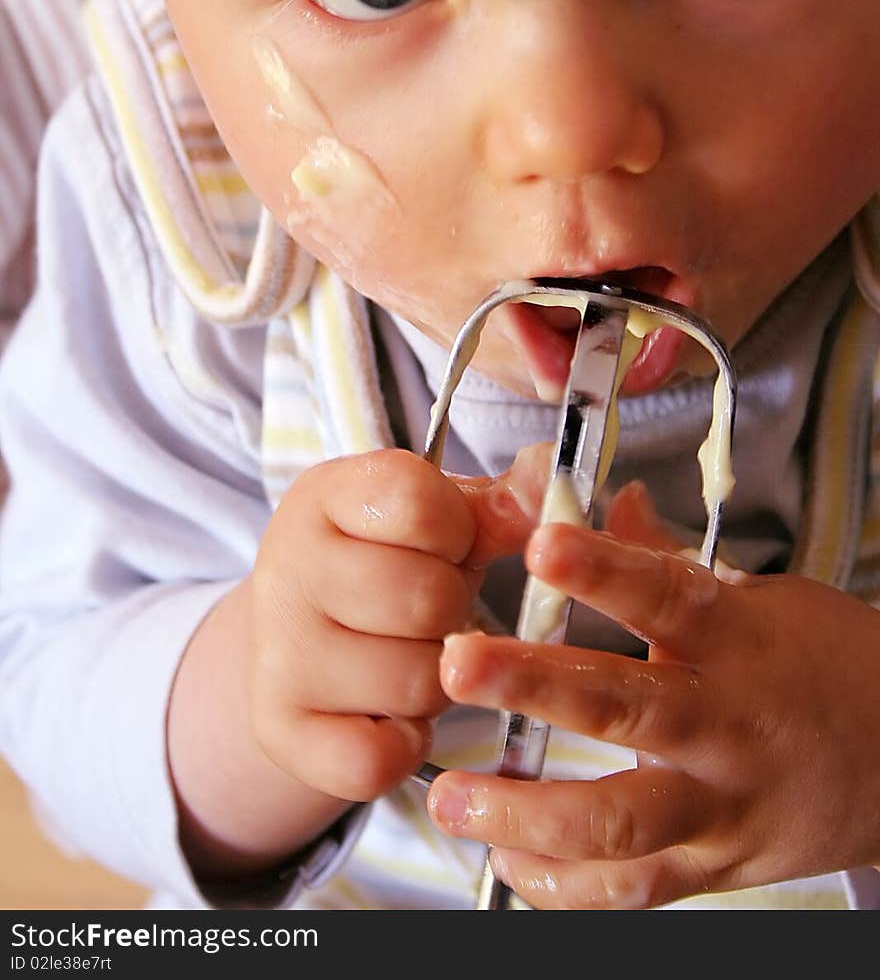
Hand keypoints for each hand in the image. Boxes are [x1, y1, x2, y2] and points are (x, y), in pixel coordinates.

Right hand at [247, 446, 542, 803]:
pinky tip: (388, 714)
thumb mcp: (435, 520)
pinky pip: (381, 757)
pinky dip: (403, 744)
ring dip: (437, 681)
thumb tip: (552, 473)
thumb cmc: (386, 568)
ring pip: (416, 682)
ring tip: (408, 656)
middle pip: (427, 598)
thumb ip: (502, 502)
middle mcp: (288, 568)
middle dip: (452, 611)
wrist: (296, 645)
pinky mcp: (281, 733)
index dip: (457, 531)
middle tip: (426, 610)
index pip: (418, 501)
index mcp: (325, 495)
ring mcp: (278, 654)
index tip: (441, 543)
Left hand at [427, 481, 879, 907]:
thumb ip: (670, 561)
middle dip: (532, 685)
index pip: (665, 595)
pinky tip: (508, 858)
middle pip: (625, 709)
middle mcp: (725, 726)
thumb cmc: (828, 669)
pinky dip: (563, 884)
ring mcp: (722, 805)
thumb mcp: (764, 598)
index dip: (602, 570)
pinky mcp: (719, 866)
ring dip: (526, 813)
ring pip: (620, 822)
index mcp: (738, 642)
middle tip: (458, 662)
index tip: (543, 542)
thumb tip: (606, 501)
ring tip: (451, 796)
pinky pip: (633, 891)